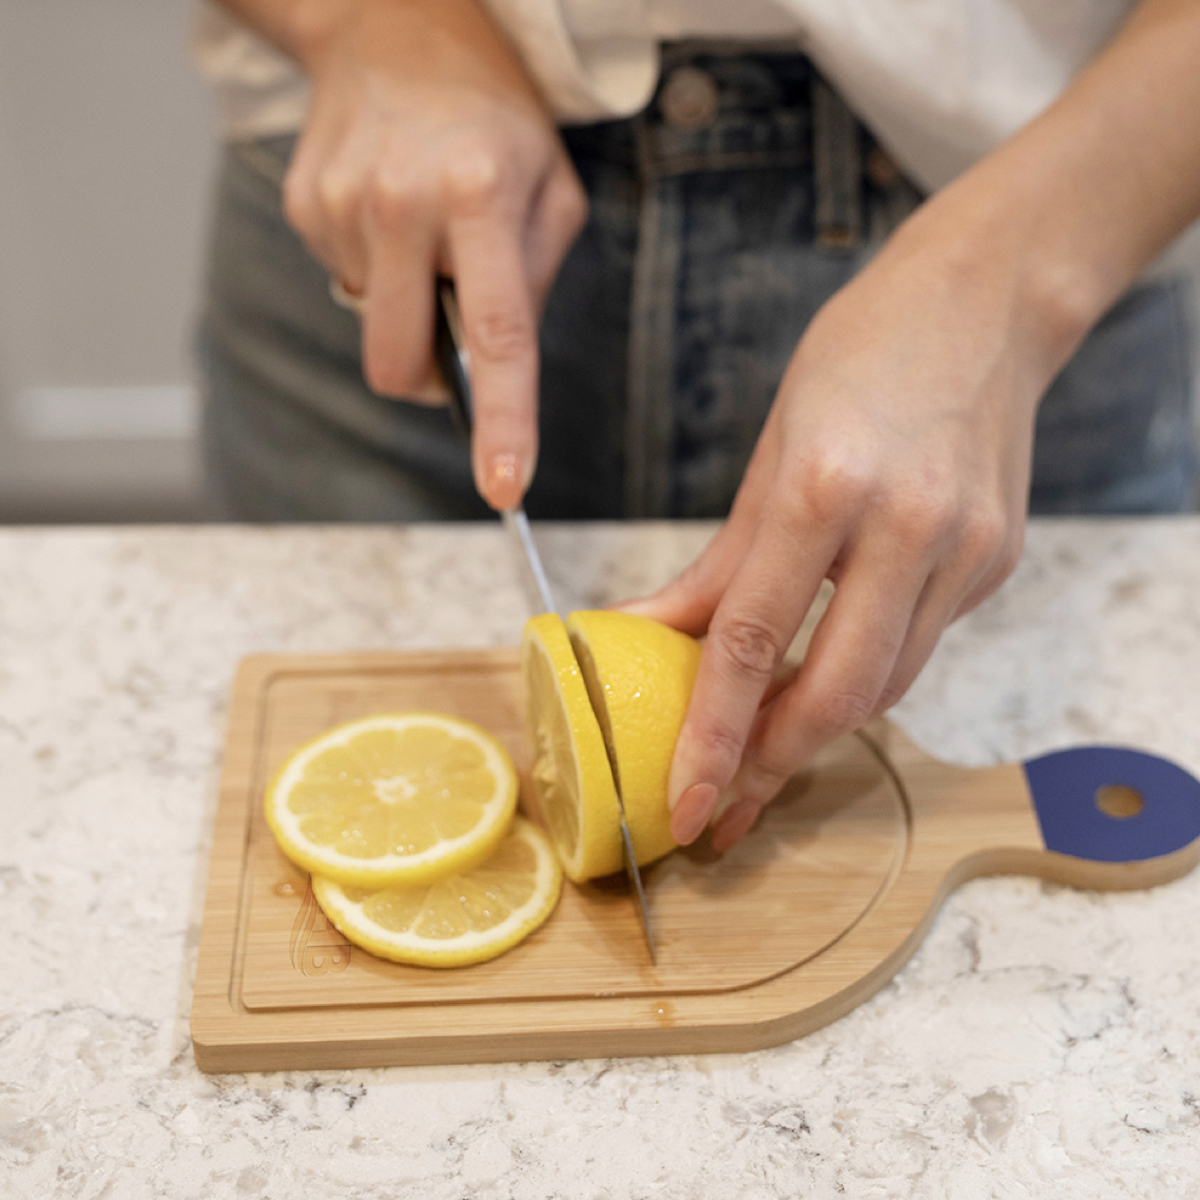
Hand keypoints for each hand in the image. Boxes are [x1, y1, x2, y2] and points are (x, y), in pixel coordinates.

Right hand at [282, 0, 586, 508]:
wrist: (396, 24)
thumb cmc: (494, 119)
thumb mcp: (551, 191)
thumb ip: (531, 286)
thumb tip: (490, 373)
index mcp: (480, 197)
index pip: (496, 339)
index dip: (501, 423)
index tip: (503, 490)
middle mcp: (401, 203)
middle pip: (395, 365)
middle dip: (423, 378)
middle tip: (448, 330)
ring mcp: (341, 204)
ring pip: (371, 326)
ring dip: (404, 303)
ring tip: (425, 228)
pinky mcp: (304, 205)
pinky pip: (344, 285)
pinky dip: (375, 271)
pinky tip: (389, 213)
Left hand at [623, 199, 1062, 851]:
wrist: (984, 305)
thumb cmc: (860, 359)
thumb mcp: (770, 452)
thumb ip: (718, 564)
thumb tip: (646, 633)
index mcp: (827, 485)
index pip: (757, 639)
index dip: (717, 733)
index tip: (687, 799)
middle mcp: (909, 524)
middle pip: (840, 692)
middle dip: (774, 765)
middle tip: (724, 809)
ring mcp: (967, 548)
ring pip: (886, 685)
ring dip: (817, 732)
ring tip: (761, 761)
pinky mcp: (998, 562)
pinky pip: (918, 646)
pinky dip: (864, 675)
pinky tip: (823, 681)